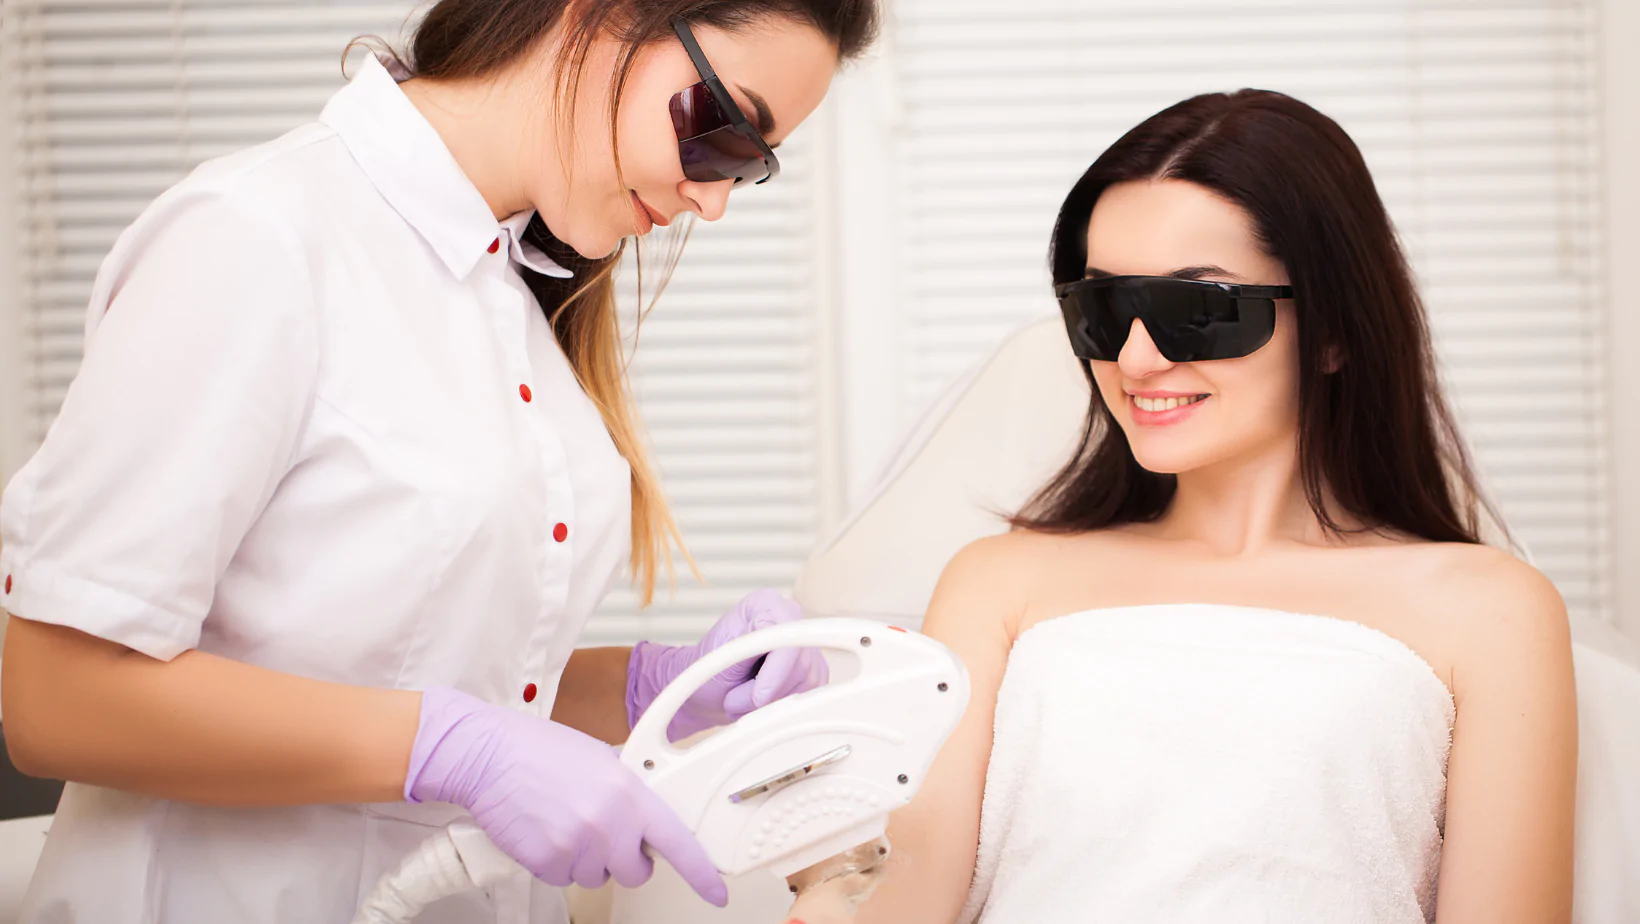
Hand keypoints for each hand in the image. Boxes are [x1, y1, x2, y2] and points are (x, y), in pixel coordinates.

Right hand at [405, 686, 727, 904]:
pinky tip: (544, 831)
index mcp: (630, 793)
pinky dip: (555, 862)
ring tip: (563, 821)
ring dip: (585, 859)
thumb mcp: (602, 760)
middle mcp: (610, 822)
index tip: (717, 891)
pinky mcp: (549, 863)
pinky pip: (564, 879)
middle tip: (601, 833)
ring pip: (597, 877)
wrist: (490, 756)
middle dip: (624, 860)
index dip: (701, 871)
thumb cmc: (540, 751)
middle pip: (637, 871)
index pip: (678, 841)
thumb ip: (628, 793)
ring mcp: (579, 846)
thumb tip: (643, 819)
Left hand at [627, 588, 829, 741]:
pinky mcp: (813, 672)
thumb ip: (748, 654)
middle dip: (767, 694)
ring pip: (805, 685)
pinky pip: (808, 697)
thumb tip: (779, 656)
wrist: (709, 690)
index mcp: (766, 604)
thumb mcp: (719, 660)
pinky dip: (781, 708)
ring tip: (742, 701)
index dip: (776, 674)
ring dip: (771, 704)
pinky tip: (760, 704)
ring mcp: (806, 646)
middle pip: (799, 666)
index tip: (758, 698)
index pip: (788, 639)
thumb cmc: (707, 672)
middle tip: (733, 700)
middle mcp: (791, 619)